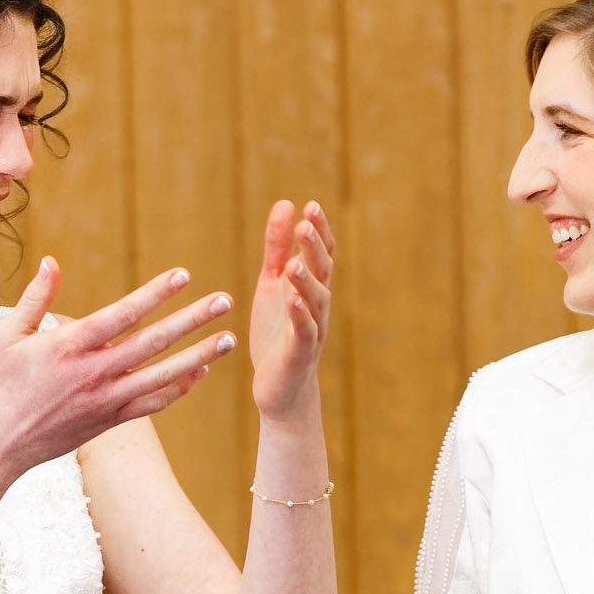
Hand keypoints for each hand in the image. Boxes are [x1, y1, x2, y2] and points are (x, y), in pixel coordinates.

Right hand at [0, 257, 235, 485]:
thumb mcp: (8, 336)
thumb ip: (36, 298)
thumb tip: (53, 261)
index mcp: (68, 346)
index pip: (122, 313)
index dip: (155, 293)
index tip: (184, 275)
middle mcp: (93, 372)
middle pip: (153, 342)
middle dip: (192, 319)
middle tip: (224, 300)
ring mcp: (105, 400)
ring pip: (162, 375)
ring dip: (199, 356)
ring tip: (229, 339)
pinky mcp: (109, 422)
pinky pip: (153, 404)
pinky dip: (179, 388)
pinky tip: (201, 372)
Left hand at [249, 199, 335, 422]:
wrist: (280, 388)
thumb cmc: (277, 334)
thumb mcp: (272, 284)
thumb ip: (276, 248)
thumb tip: (285, 204)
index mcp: (310, 287)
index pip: (321, 253)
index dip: (319, 231)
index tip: (310, 206)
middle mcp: (317, 305)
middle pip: (321, 272)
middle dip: (314, 249)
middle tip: (305, 225)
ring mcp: (312, 329)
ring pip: (315, 301)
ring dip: (306, 281)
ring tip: (294, 263)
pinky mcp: (300, 353)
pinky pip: (304, 331)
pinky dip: (300, 314)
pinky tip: (291, 299)